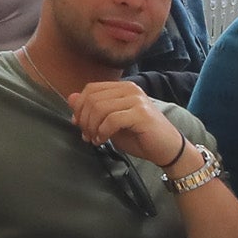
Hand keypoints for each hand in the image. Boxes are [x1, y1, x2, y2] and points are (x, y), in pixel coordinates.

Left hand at [66, 76, 182, 167]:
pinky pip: (112, 119)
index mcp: (123, 88)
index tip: (79, 124)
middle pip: (93, 98)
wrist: (167, 149)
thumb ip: (92, 109)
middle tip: (87, 136)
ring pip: (100, 108)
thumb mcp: (110, 122)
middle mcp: (130, 89)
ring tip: (95, 139)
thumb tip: (70, 98)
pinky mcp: (141, 114)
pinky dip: (103, 132)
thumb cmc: (140, 136)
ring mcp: (137, 100)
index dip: (80, 107)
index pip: (91, 89)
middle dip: (85, 120)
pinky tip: (104, 140)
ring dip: (92, 127)